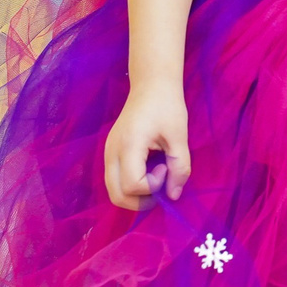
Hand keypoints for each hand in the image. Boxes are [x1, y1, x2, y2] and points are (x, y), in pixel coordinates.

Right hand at [104, 82, 189, 209]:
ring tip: (156, 176)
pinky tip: (148, 170)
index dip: (153, 186)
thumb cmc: (167, 106)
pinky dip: (129, 185)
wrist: (151, 85)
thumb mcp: (179, 137)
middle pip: (116, 195)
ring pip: (113, 190)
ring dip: (135, 194)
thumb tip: (174, 196)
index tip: (166, 167)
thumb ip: (179, 168)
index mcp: (128, 146)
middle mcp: (111, 152)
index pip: (132, 185)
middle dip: (141, 200)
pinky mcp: (109, 153)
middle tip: (162, 183)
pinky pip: (114, 179)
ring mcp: (107, 153)